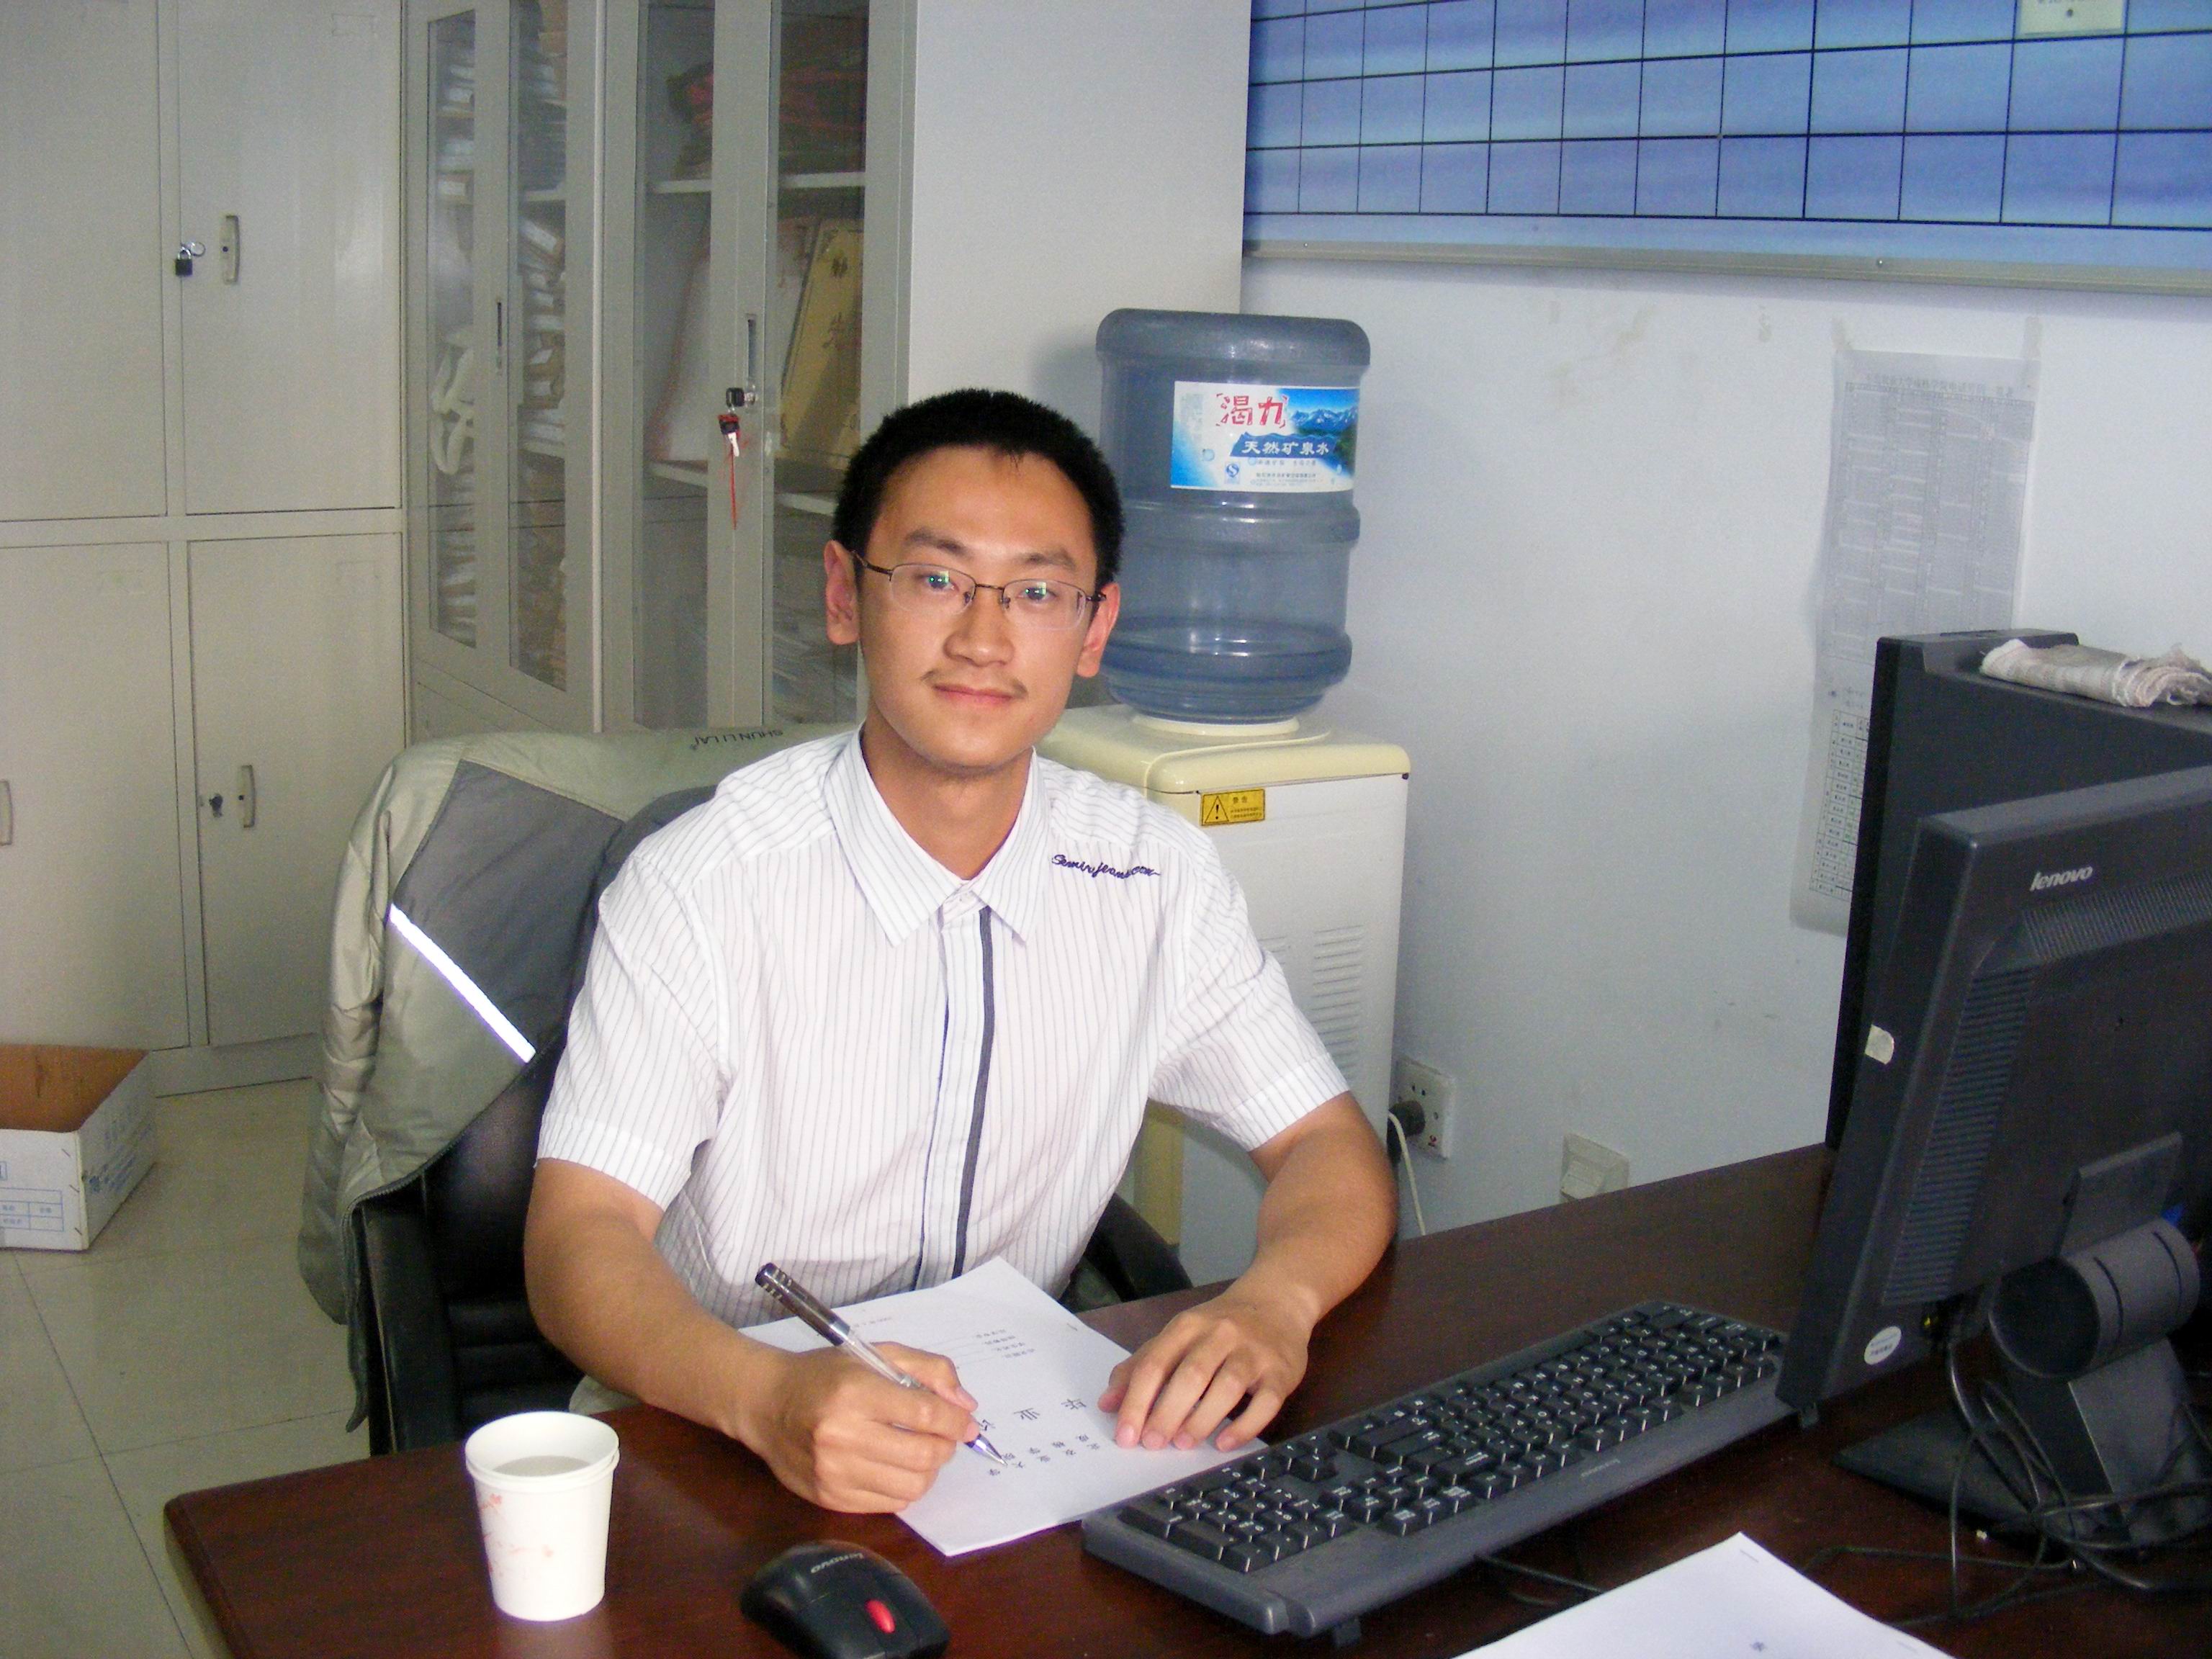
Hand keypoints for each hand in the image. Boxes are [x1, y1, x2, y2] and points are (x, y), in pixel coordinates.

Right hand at [737, 1341, 977, 1511]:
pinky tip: (895, 1467)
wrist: (766, 1404)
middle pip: (923, 1455)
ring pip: (911, 1486)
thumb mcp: (875, 1354)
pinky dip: (904, 1487)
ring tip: (920, 1452)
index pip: (925, 1414)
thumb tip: (965, 1406)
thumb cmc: (824, 1375)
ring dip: (928, 1470)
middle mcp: (843, 1435)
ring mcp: (834, 1472)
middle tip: (943, 1436)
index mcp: (855, 1392)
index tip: (967, 1423)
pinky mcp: (828, 1498)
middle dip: (946, 1446)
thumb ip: (927, 1369)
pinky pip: (889, 1504)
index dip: (956, 1421)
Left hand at [1098, 1289, 1309, 1452]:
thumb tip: (1107, 1403)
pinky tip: (1224, 1443)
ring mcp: (1254, 1353)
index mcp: (1188, 1326)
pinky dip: (1244, 1426)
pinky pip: (1265, 1403)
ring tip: (1182, 1444)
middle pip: (1190, 1375)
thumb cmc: (1220, 1326)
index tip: (1125, 1435)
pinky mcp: (1281, 1373)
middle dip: (1166, 1413)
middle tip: (1152, 1444)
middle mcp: (1221, 1335)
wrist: (1277, 1300)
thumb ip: (1142, 1365)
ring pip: (1226, 1387)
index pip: (1156, 1363)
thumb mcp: (1178, 1335)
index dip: (1137, 1401)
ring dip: (1201, 1419)